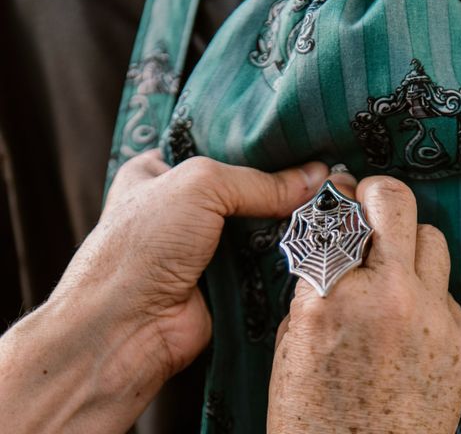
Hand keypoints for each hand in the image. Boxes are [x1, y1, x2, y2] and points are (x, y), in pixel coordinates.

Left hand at [0, 150, 327, 433]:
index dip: (258, 144)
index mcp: (160, 171)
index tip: (300, 140)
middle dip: (280, 184)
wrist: (127, 326)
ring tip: (328, 205)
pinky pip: (265, 261)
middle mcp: (183, 206)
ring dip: (286, 221)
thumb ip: (259, 181)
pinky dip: (286, 254)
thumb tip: (317, 177)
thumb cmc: (142, 245)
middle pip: (245, 187)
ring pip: (259, 225)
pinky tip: (316, 240)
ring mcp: (205, 245)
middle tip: (324, 173)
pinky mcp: (227, 280)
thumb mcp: (198, 187)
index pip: (218, 145)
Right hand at [268, 175, 460, 432]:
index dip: (338, 196)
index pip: (338, 214)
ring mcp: (434, 320)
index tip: (341, 191)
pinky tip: (407, 323)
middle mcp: (389, 299)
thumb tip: (335, 243)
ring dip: (409, 244)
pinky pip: (447, 294)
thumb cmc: (313, 420)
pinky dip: (426, 296)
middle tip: (370, 203)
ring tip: (391, 268)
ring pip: (433, 240)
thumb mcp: (294, 343)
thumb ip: (317, 285)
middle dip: (380, 195)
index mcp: (331, 299)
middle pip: (397, 203)